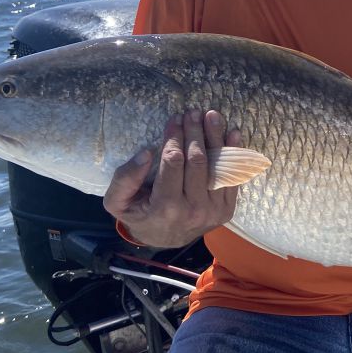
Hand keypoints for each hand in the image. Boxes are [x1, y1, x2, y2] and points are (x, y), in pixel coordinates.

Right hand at [104, 109, 241, 248]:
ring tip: (212, 115)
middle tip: (193, 112)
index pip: (173, 163)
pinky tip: (233, 132)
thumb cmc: (139, 215)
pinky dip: (233, 153)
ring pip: (217, 166)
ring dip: (216, 137)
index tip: (175, 119)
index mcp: (166, 207)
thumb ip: (125, 178)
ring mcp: (214, 211)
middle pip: (197, 161)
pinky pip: (232, 177)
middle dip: (195, 132)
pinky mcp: (227, 210)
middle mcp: (193, 210)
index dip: (174, 138)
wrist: (165, 240)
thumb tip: (146, 152)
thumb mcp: (118, 202)